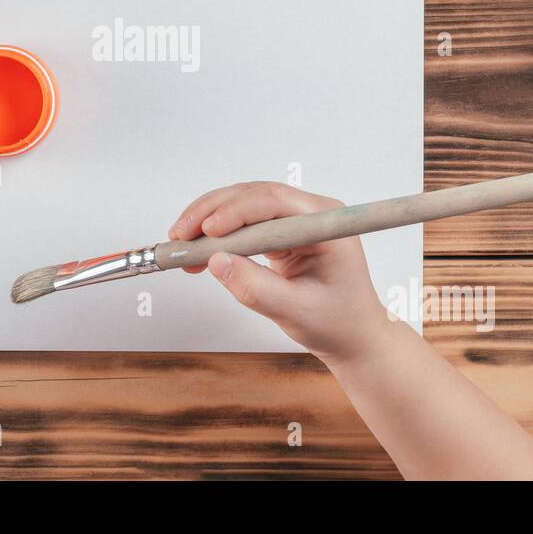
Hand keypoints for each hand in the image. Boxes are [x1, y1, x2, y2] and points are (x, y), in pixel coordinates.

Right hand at [169, 182, 389, 366]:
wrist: (353, 337)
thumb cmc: (337, 323)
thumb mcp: (295, 311)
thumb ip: (256, 288)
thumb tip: (215, 263)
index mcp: (326, 223)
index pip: (275, 202)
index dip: (237, 211)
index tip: (208, 230)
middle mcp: (309, 213)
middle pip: (253, 197)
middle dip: (212, 213)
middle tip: (179, 235)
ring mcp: (294, 221)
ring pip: (242, 206)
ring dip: (208, 221)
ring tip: (179, 243)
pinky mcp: (280, 233)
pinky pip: (243, 224)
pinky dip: (217, 236)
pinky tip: (196, 250)